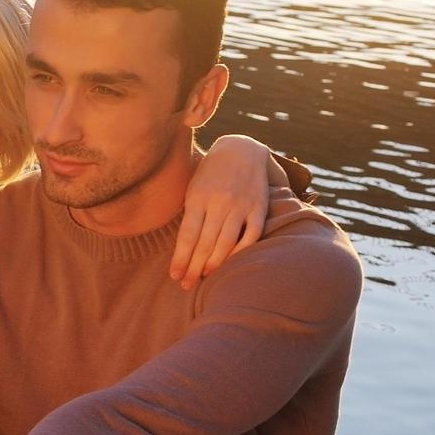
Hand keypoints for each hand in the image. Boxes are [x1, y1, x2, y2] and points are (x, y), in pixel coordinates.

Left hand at [171, 134, 273, 288]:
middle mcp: (219, 202)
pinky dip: (241, 251)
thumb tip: (181, 246)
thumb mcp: (194, 187)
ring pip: (226, 241)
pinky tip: (230, 263)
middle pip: (205, 242)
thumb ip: (190, 214)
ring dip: (214, 263)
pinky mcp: (259, 206)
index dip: (181, 258)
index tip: (175, 276)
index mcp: (198, 197)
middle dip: (194, 267)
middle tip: (186, 286)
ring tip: (204, 277)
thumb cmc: (211, 173)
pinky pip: (251, 234)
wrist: (242, 148)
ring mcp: (241, 205)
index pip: (187, 235)